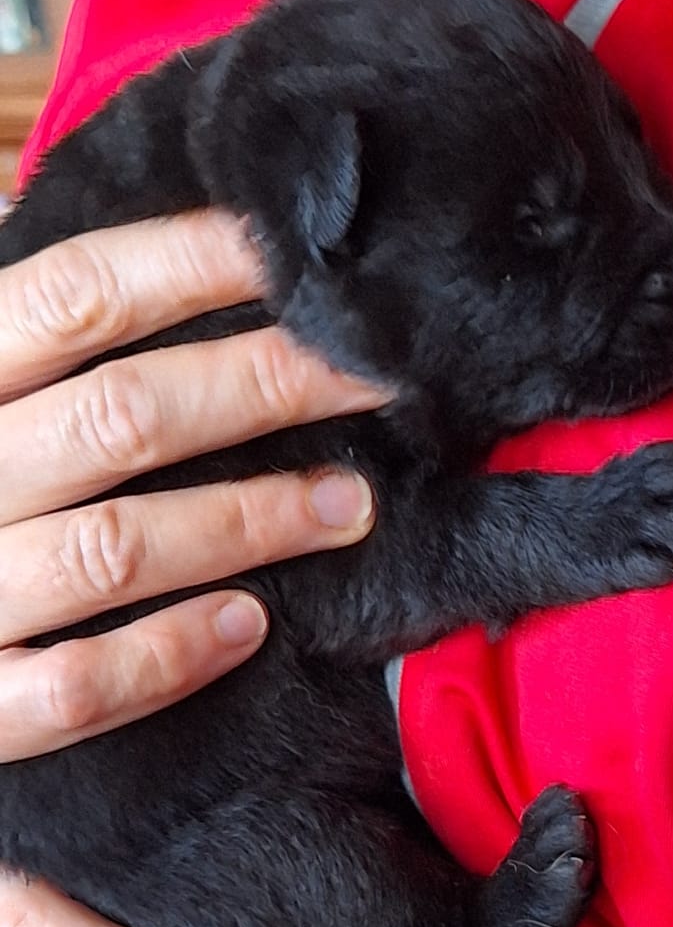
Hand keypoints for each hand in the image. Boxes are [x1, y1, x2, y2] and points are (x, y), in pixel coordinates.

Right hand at [0, 211, 384, 761]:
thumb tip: (148, 241)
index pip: (76, 293)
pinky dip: (170, 654)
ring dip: (248, 522)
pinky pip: (79, 685)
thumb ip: (41, 342)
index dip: (194, 264)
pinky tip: (251, 624)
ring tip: (349, 506)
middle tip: (375, 382)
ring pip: (115, 548)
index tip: (303, 257)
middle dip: (265, 390)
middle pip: (123, 415)